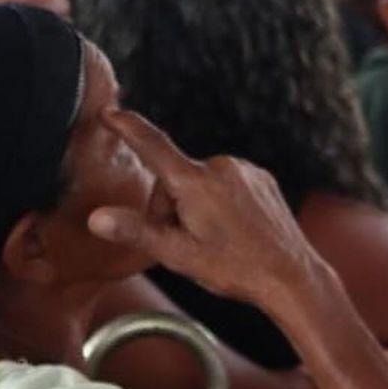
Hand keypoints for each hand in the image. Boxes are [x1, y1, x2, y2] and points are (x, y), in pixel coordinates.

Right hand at [88, 108, 319, 308]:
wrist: (291, 276)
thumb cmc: (234, 268)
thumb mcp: (178, 255)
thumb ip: (136, 231)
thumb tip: (96, 218)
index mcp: (197, 182)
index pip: (153, 146)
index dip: (128, 128)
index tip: (110, 112)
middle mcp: (222, 166)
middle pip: (175, 179)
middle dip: (171, 208)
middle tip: (186, 243)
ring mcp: (245, 170)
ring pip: (201, 183)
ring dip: (196, 206)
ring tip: (215, 241)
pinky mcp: (261, 177)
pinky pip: (227, 183)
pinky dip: (221, 203)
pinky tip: (234, 231)